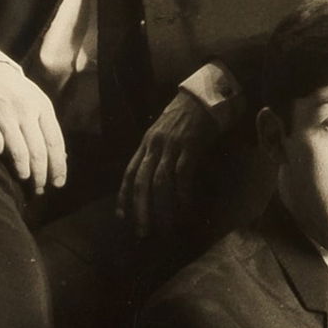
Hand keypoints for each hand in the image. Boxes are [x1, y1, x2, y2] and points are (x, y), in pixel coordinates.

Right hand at [0, 62, 66, 193]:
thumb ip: (45, 126)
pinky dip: (0, 156)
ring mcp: (4, 115)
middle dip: (41, 175)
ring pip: (19, 152)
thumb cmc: (13, 90)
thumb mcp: (35, 100)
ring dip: (23, 171)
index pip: (55, 142)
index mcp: (42, 106)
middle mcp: (26, 111)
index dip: (58, 166)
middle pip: (38, 152)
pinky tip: (2, 161)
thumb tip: (59, 157)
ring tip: (25, 178)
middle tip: (40, 188)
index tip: (58, 182)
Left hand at [118, 88, 218, 236]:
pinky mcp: (190, 146)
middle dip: (140, 209)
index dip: (124, 196)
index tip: (122, 217)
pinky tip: (186, 209)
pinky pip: (183, 174)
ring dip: (162, 207)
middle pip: (142, 181)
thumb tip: (154, 180)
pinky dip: (183, 194)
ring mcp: (172, 145)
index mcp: (146, 142)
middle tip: (142, 232)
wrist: (205, 95)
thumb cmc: (186, 117)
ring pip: (160, 182)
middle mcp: (154, 144)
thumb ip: (157, 152)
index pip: (130, 173)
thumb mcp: (164, 133)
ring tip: (166, 228)